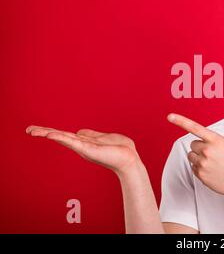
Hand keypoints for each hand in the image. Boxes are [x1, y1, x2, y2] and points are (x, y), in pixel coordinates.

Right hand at [25, 125, 140, 175]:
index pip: (66, 135)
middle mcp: (82, 146)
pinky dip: (61, 138)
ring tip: (33, 131)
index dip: (52, 131)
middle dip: (44, 132)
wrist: (129, 159)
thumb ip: (92, 134)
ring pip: (63, 139)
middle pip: (60, 137)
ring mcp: (84, 148)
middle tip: (29, 129)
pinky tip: (50, 135)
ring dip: (48, 133)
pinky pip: (72, 142)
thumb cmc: (121, 149)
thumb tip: (80, 131)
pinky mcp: (88, 150)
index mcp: (85, 142)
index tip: (38, 129)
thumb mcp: (104, 137)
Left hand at [167, 113, 223, 198]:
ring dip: (198, 158)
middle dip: (199, 148)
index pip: (195, 128)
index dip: (181, 121)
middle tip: (212, 154)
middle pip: (192, 144)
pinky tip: (212, 172)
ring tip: (213, 164)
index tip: (170, 116)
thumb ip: (212, 141)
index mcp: (216, 140)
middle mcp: (208, 150)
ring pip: (191, 156)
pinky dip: (200, 169)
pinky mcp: (200, 175)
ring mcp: (203, 163)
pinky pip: (193, 168)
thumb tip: (197, 143)